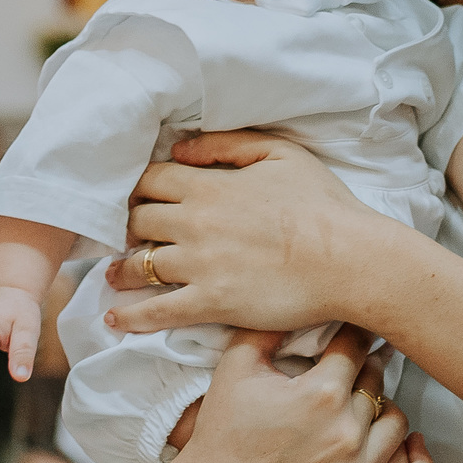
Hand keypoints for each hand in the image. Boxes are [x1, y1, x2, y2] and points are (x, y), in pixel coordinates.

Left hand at [103, 130, 384, 336]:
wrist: (348, 259)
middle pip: (138, 220)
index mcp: (210, 185)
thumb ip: (228, 144)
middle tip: (128, 235)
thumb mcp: (282, 153)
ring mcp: (199, 265)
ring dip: (121, 269)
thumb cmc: (324, 204)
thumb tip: (180, 147)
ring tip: (114, 275)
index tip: (139, 196)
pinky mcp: (210, 302)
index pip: (152, 179)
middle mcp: (194, 222)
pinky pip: (157, 311)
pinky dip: (130, 316)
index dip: (141, 186)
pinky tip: (114, 319)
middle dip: (129, 226)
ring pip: (139, 265)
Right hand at [107, 325, 431, 462]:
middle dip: (362, 373)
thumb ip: (269, 326)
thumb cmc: (220, 432)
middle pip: (376, 384)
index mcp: (319, 394)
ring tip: (365, 406)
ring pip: (397, 425)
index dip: (351, 337)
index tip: (349, 336)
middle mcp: (344, 434)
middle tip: (350, 371)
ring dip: (383, 411)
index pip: (355, 348)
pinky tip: (412, 446)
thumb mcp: (235, 366)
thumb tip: (298, 296)